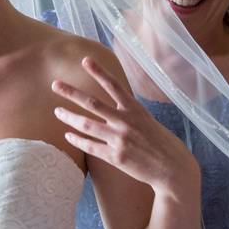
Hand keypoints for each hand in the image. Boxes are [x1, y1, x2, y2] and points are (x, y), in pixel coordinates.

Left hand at [52, 57, 198, 195]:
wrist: (173, 169)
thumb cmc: (162, 145)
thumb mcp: (149, 122)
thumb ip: (131, 114)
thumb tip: (116, 108)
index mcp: (136, 110)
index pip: (114, 85)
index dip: (99, 72)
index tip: (85, 60)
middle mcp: (126, 122)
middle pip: (92, 103)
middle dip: (71, 93)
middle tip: (55, 85)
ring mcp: (120, 139)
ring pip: (87, 125)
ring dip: (69, 117)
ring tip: (57, 111)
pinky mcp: (116, 157)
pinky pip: (90, 147)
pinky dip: (77, 140)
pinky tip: (67, 135)